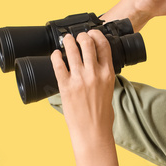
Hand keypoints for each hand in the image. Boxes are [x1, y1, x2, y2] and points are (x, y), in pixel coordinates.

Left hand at [50, 29, 115, 146]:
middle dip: (81, 36)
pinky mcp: (66, 87)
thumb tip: (97, 67)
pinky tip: (56, 54)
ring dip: (67, 42)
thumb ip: (103, 76)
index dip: (96, 35)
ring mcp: (80, 80)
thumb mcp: (109, 91)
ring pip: (72, 51)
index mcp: (108, 74)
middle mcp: (94, 74)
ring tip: (65, 40)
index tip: (92, 33)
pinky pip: (59, 65)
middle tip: (77, 36)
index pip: (103, 46)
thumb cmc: (102, 116)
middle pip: (87, 44)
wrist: (93, 132)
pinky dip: (56, 57)